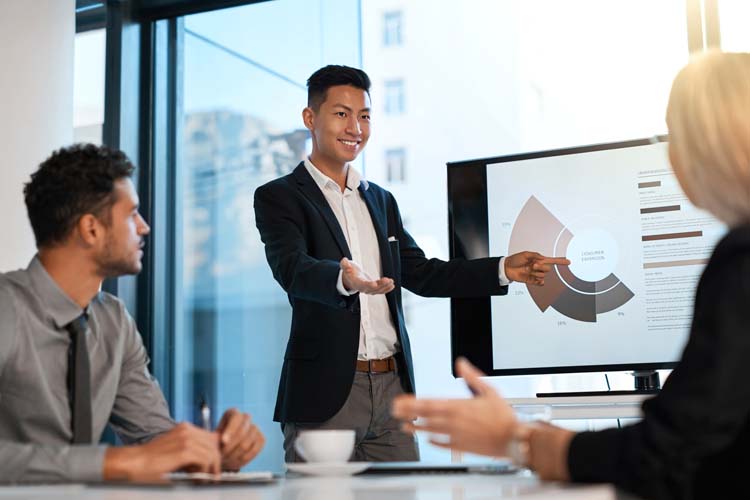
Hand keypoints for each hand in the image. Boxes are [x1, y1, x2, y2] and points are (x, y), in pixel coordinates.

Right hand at [103, 422, 220, 480]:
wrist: (134, 463)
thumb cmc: (151, 462)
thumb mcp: (175, 452)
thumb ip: (191, 452)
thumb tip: (208, 462)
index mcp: (185, 428)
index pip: (211, 437)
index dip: (214, 452)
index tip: (212, 466)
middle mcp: (187, 430)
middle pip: (214, 443)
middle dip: (216, 460)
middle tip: (212, 475)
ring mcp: (186, 439)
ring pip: (212, 452)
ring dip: (212, 467)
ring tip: (205, 479)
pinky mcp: (184, 451)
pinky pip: (205, 459)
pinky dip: (205, 470)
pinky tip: (198, 478)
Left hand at [216, 408, 265, 470]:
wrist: (225, 451)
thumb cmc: (216, 443)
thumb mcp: (213, 439)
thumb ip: (216, 439)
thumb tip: (222, 442)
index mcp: (233, 413)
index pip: (235, 418)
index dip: (230, 430)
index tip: (223, 442)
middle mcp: (246, 418)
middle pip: (241, 432)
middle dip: (230, 447)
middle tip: (221, 456)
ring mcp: (255, 428)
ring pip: (246, 444)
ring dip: (234, 455)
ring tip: (225, 461)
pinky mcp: (261, 438)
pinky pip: (254, 450)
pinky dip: (243, 458)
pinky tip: (235, 461)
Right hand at [340, 257, 394, 294]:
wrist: (351, 280)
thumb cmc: (350, 273)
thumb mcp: (346, 268)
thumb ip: (345, 265)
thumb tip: (344, 260)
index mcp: (357, 283)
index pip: (362, 285)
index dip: (368, 285)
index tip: (374, 284)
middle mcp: (363, 288)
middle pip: (372, 288)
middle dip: (380, 285)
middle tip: (387, 280)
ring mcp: (369, 290)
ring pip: (378, 290)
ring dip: (385, 286)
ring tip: (391, 282)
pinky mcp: (373, 290)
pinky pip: (380, 291)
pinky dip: (387, 289)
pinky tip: (391, 285)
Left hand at [391, 358, 517, 456]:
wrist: (513, 438)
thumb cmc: (504, 416)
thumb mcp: (489, 390)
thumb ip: (472, 376)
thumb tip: (461, 363)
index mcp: (458, 406)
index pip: (428, 404)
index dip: (411, 404)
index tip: (399, 402)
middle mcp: (453, 422)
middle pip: (425, 417)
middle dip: (408, 414)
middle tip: (394, 412)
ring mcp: (456, 436)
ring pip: (431, 431)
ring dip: (416, 429)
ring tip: (405, 427)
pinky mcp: (462, 447)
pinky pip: (443, 444)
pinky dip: (434, 442)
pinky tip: (428, 440)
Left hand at [504, 251, 569, 285]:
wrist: (507, 268)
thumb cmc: (516, 259)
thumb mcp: (525, 254)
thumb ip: (536, 255)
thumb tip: (543, 258)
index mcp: (539, 260)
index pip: (552, 261)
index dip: (560, 261)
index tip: (568, 262)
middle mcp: (539, 267)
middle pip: (548, 269)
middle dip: (541, 267)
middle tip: (532, 265)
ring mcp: (536, 274)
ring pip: (543, 275)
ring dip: (536, 272)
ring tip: (528, 269)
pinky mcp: (532, 281)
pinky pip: (540, 283)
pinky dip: (538, 281)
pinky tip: (533, 278)